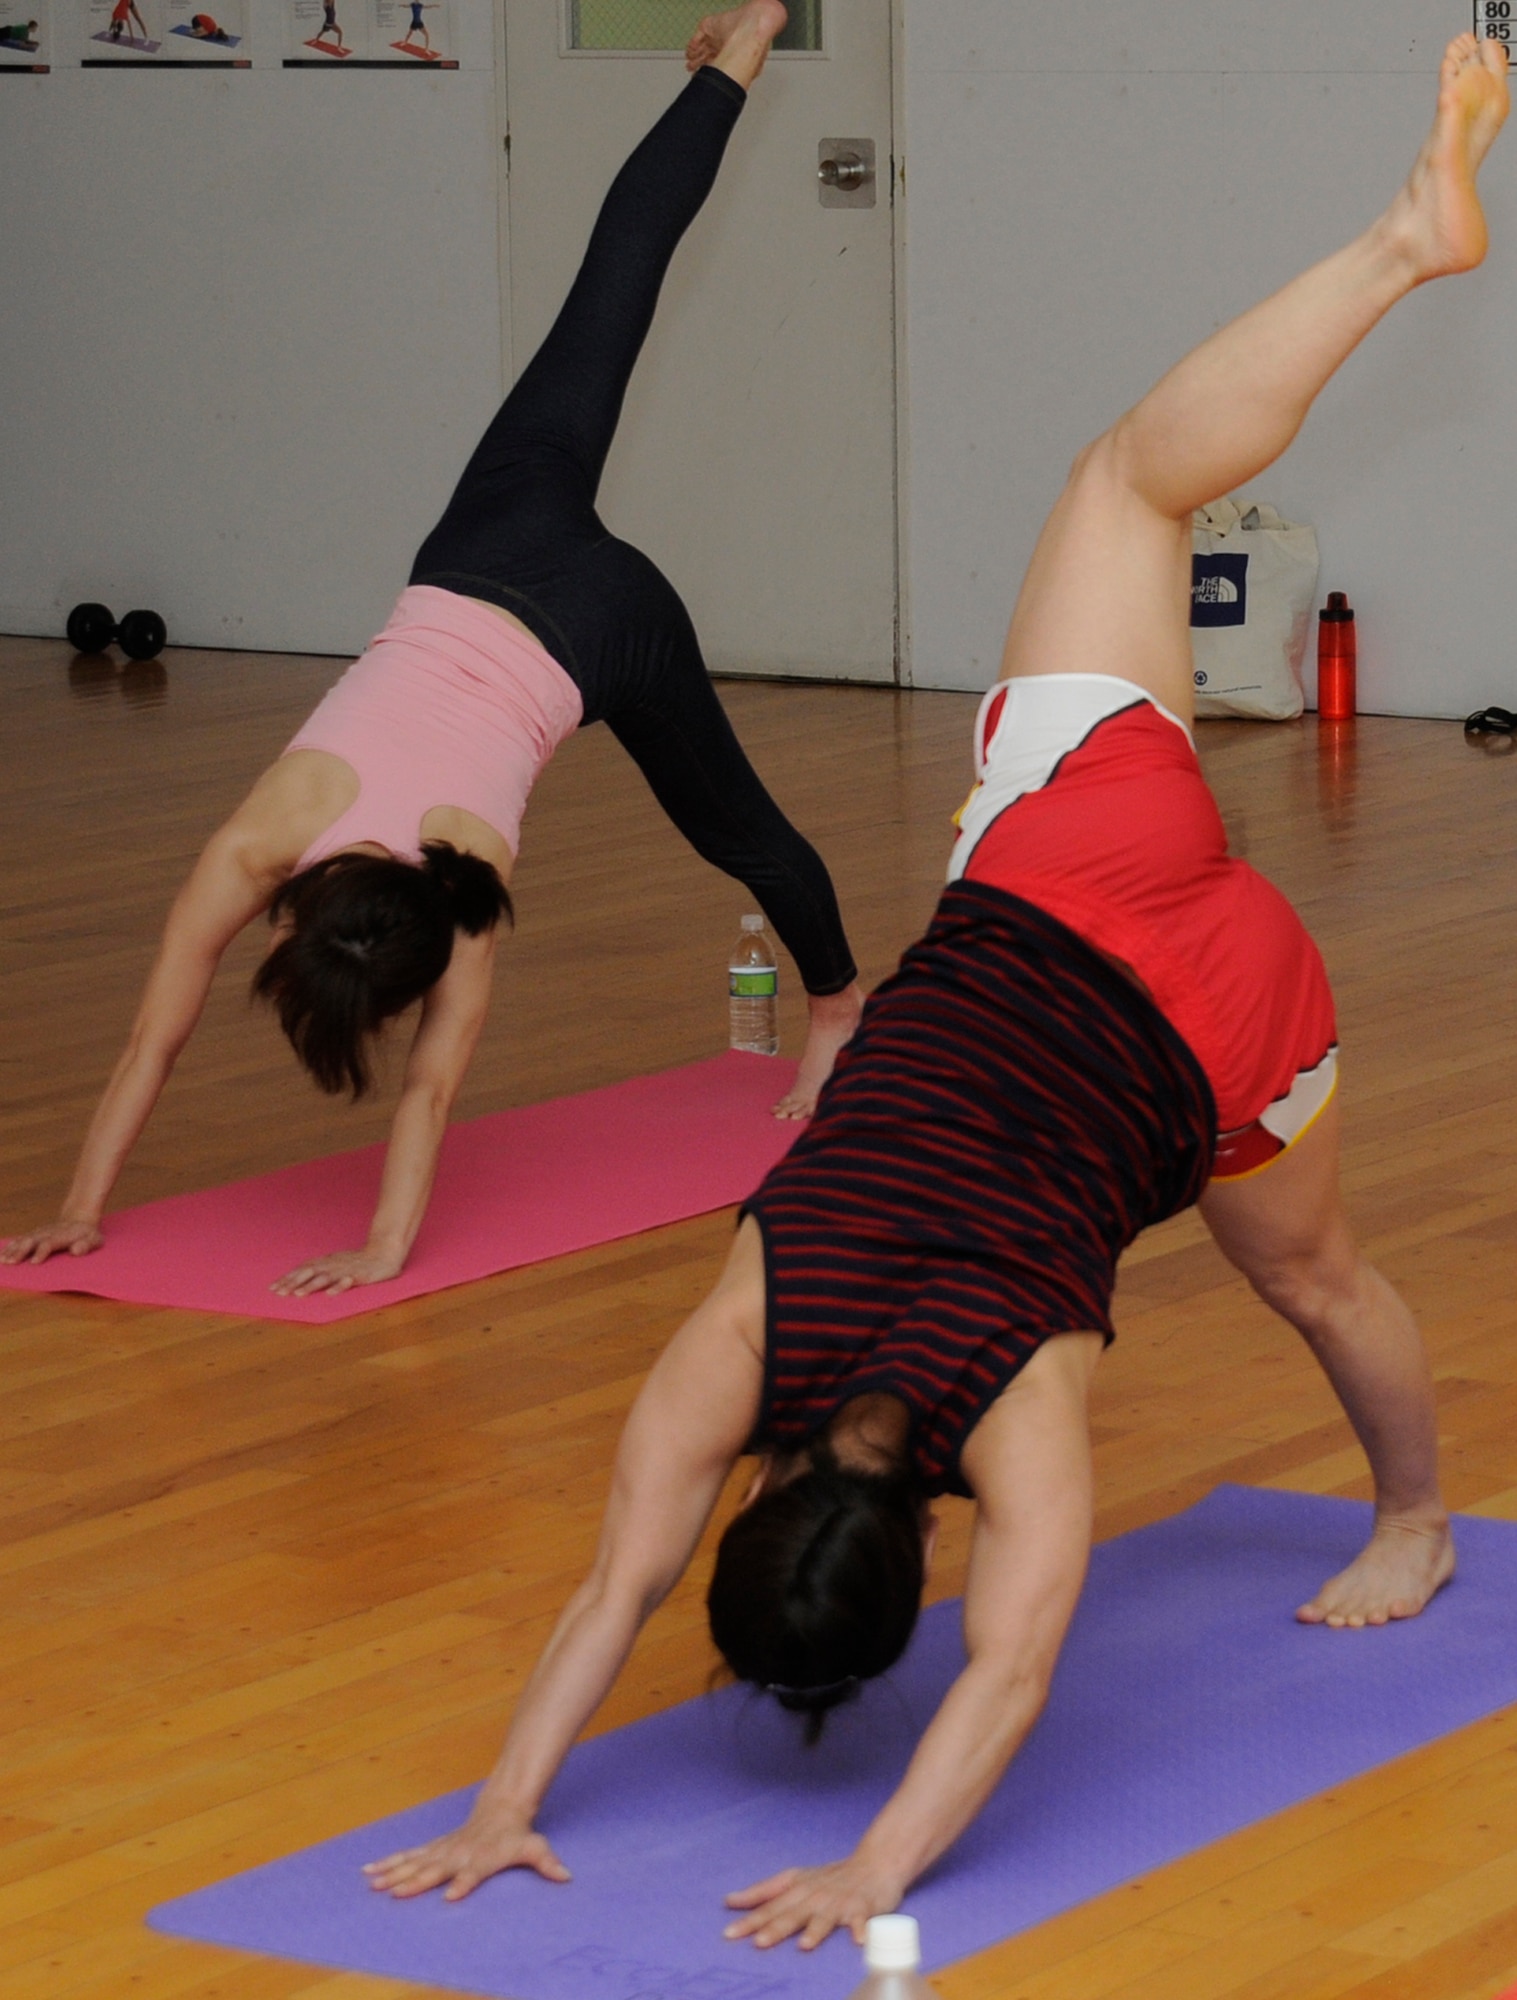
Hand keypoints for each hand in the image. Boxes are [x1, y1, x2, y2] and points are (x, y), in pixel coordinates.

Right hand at [0, 1218, 103, 1265]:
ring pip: (24, 1239)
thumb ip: (87, 1245)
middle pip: (33, 1240)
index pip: (50, 1242)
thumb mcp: (95, 1240)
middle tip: (12, 1262)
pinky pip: (21, 1239)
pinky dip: (11, 1246)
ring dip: (13, 1249)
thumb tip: (77, 1250)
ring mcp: (40, 1232)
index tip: (34, 1262)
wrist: (79, 1219)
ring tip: (4, 1260)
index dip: (42, 1251)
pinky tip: (2, 1254)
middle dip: (21, 1251)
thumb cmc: (88, 1235)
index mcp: (63, 1235)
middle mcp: (49, 1232)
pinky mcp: (35, 1234)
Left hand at [270, 1245, 403, 1296]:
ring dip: (311, 1285)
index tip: (272, 1288)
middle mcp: (332, 1264)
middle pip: (309, 1272)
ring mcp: (345, 1269)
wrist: (385, 1252)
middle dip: (293, 1282)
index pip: (302, 1269)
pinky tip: (330, 1294)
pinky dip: (339, 1287)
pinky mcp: (360, 1275)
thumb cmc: (358, 1261)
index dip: (287, 1278)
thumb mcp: (335, 1263)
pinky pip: (348, 1281)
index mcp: (326, 1262)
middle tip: (279, 1293)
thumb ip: (319, 1270)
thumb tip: (298, 1280)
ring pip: (325, 1277)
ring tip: (298, 1294)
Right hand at [363, 1814, 569, 1901]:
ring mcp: (444, 1850)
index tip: (451, 1896)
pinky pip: (407, 1856)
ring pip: (415, 1862)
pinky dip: (388, 1863)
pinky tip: (369, 1871)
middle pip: (436, 1869)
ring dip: (393, 1873)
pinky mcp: (434, 1848)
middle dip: (416, 1881)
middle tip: (396, 1893)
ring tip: (372, 1883)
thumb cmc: (517, 1834)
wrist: (502, 1806)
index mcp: (481, 1859)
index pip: (472, 1873)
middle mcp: (459, 1854)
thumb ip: (548, 1863)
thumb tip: (567, 1876)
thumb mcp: (535, 1847)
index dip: (463, 1884)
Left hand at [723, 1855, 904, 1950]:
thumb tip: (729, 1901)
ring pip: (825, 1917)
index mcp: (797, 1888)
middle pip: (793, 1913)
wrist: (873, 1864)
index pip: (770, 1906)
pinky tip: (858, 1940)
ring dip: (816, 1929)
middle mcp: (815, 1894)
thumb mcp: (793, 1880)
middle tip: (758, 1942)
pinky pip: (862, 1920)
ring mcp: (840, 1901)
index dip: (750, 1919)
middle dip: (776, 1927)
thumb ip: (763, 1892)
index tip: (730, 1933)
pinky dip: (861, 1929)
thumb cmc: (829, 1877)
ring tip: (804, 1945)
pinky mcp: (863, 1907)